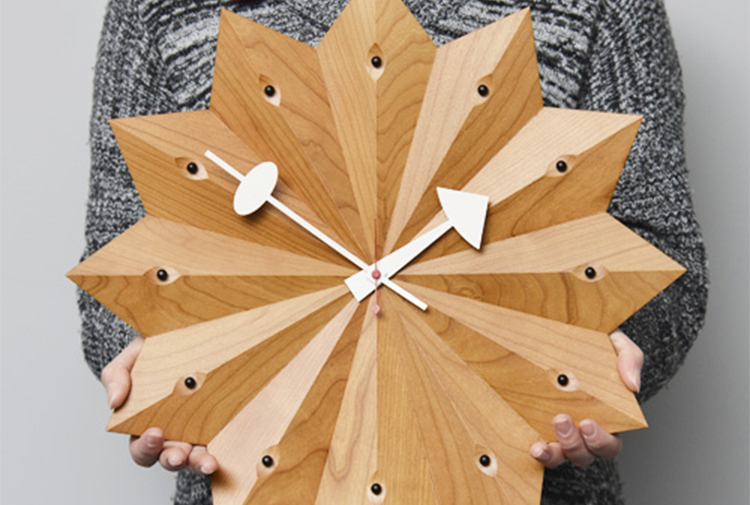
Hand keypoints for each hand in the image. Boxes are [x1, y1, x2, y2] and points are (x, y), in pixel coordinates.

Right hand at [101, 336, 218, 474]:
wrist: (182, 337)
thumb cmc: (152, 353)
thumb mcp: (129, 359)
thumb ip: (116, 377)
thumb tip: (113, 401)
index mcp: (146, 425)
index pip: (142, 448)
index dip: (146, 447)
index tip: (155, 434)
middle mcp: (172, 435)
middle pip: (169, 458)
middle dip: (173, 459)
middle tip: (178, 455)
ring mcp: (197, 431)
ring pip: (196, 458)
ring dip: (200, 463)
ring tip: (207, 463)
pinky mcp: (220, 424)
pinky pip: (221, 443)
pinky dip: (222, 450)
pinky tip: (225, 452)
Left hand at [529, 329, 643, 466]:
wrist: (562, 332)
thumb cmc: (594, 344)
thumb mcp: (616, 343)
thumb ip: (629, 358)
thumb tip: (633, 385)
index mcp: (607, 418)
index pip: (609, 444)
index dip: (600, 441)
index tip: (588, 423)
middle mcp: (582, 431)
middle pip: (584, 455)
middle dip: (574, 444)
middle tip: (561, 419)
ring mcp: (558, 431)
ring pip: (560, 457)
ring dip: (553, 453)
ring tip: (542, 440)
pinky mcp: (536, 426)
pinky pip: (539, 449)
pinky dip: (537, 453)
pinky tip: (533, 447)